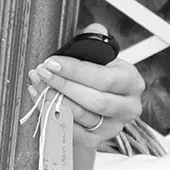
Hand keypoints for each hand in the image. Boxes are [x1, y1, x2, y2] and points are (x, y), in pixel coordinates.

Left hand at [28, 50, 144, 151]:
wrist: (97, 105)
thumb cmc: (97, 76)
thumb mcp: (101, 57)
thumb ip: (96, 41)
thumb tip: (95, 29)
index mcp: (131, 82)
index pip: (104, 78)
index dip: (75, 71)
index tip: (52, 62)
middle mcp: (128, 107)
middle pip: (93, 100)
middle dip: (63, 85)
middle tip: (41, 72)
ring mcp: (113, 127)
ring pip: (80, 116)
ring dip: (53, 99)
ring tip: (37, 82)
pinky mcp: (96, 140)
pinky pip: (70, 130)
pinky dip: (50, 114)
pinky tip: (39, 98)